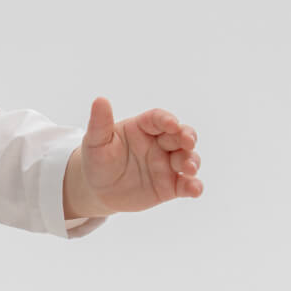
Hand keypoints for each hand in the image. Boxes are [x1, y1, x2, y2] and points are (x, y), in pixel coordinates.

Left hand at [63, 98, 202, 217]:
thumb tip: (100, 100)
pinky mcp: (170, 186)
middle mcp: (159, 143)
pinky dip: (194, 186)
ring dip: (192, 161)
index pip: (158, 119)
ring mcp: (167, 164)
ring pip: (187, 158)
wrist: (96, 190)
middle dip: (187, 137)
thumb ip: (100, 123)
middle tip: (188, 142)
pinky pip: (186, 184)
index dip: (167, 119)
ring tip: (189, 167)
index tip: (171, 124)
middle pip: (180, 135)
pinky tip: (195, 189)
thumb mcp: (95, 142)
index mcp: (143, 128)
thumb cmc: (97, 160)